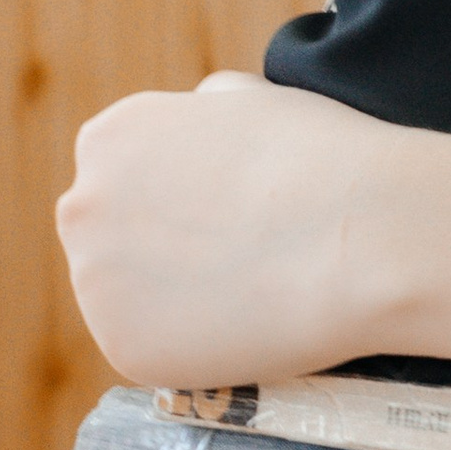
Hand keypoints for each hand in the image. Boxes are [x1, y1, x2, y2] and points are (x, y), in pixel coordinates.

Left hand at [57, 74, 399, 393]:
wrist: (366, 240)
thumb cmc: (325, 160)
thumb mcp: (253, 98)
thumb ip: (203, 113)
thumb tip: (198, 123)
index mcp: (108, 140)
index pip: (122, 174)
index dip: (178, 194)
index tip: (227, 209)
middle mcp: (84, 209)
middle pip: (113, 237)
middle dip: (164, 248)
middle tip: (238, 255)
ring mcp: (97, 285)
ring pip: (131, 300)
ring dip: (176, 300)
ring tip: (250, 291)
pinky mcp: (126, 349)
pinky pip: (155, 352)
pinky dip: (194, 348)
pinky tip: (247, 325)